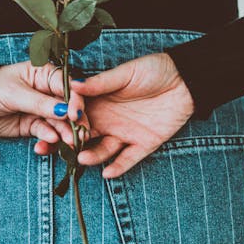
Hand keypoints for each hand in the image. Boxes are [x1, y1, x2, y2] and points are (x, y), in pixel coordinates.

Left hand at [0, 60, 89, 143]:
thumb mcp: (15, 94)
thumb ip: (41, 103)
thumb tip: (66, 111)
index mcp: (44, 74)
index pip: (67, 86)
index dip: (75, 100)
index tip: (76, 114)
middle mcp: (47, 91)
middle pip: (68, 107)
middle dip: (74, 121)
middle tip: (78, 135)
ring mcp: (41, 110)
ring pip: (59, 123)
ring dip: (64, 133)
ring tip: (68, 143)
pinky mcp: (33, 125)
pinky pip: (46, 133)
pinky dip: (48, 139)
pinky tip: (48, 142)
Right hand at [33, 52, 194, 176]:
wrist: (186, 79)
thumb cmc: (154, 70)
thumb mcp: (126, 73)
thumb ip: (101, 83)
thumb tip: (73, 85)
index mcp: (99, 102)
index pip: (77, 114)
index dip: (66, 119)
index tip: (57, 122)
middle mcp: (108, 120)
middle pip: (84, 136)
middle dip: (69, 143)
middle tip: (58, 147)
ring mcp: (125, 134)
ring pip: (103, 150)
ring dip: (93, 155)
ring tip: (82, 158)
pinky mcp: (144, 144)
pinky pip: (128, 159)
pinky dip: (119, 166)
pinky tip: (108, 172)